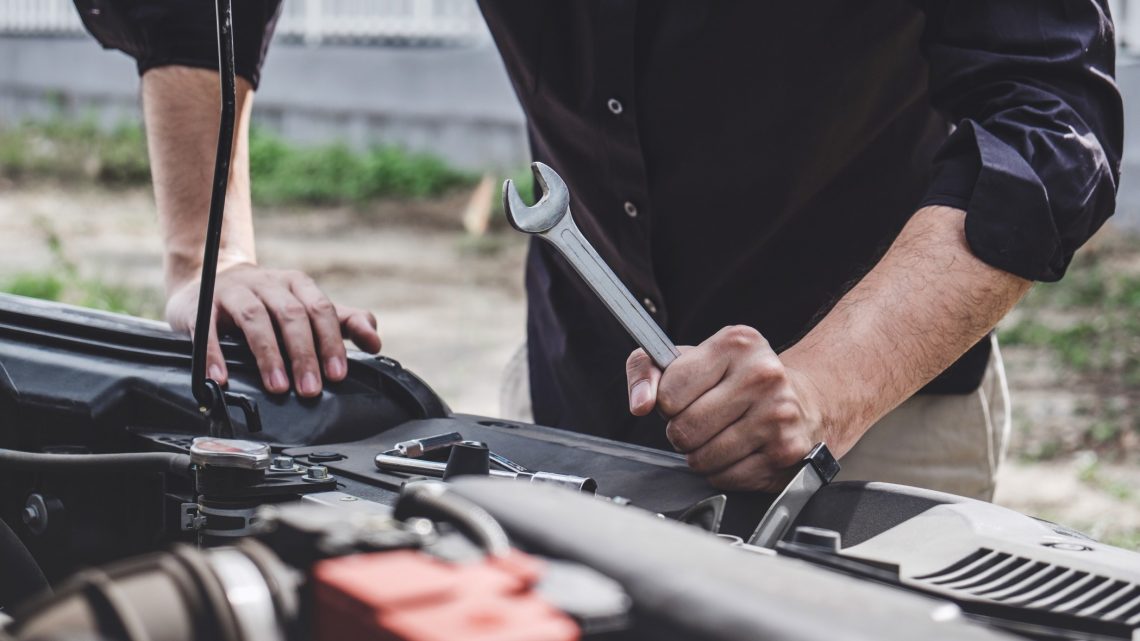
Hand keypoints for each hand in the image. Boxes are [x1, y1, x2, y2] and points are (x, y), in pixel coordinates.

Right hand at [166, 263, 381, 396]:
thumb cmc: (268, 302)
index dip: (331, 342)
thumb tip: (375, 340)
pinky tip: (222, 378)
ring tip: (279, 387)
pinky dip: (215, 354)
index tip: (338, 374)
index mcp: (297, 284)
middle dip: (304, 354)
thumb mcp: (306, 307)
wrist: (210, 278)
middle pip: (291, 314)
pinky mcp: (202, 305)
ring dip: (269, 354)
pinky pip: (208, 329)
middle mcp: (268, 283)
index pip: (321, 309)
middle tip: (311, 388)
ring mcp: (234, 291)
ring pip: (255, 319)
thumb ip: (343, 322)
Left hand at [626, 325, 827, 490]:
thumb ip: (648, 368)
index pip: (669, 392)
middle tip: (701, 421)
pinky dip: (724, 471)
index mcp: (736, 343)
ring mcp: (778, 414)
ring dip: (702, 455)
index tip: (685, 398)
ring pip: (702, 458)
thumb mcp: (692, 359)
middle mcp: (762, 375)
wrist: (803, 400)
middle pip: (684, 429)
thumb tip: (640, 403)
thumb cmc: (738, 380)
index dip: (668, 402)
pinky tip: (740, 452)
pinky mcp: (787, 451)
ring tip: (721, 435)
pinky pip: (726, 478)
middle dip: (682, 432)